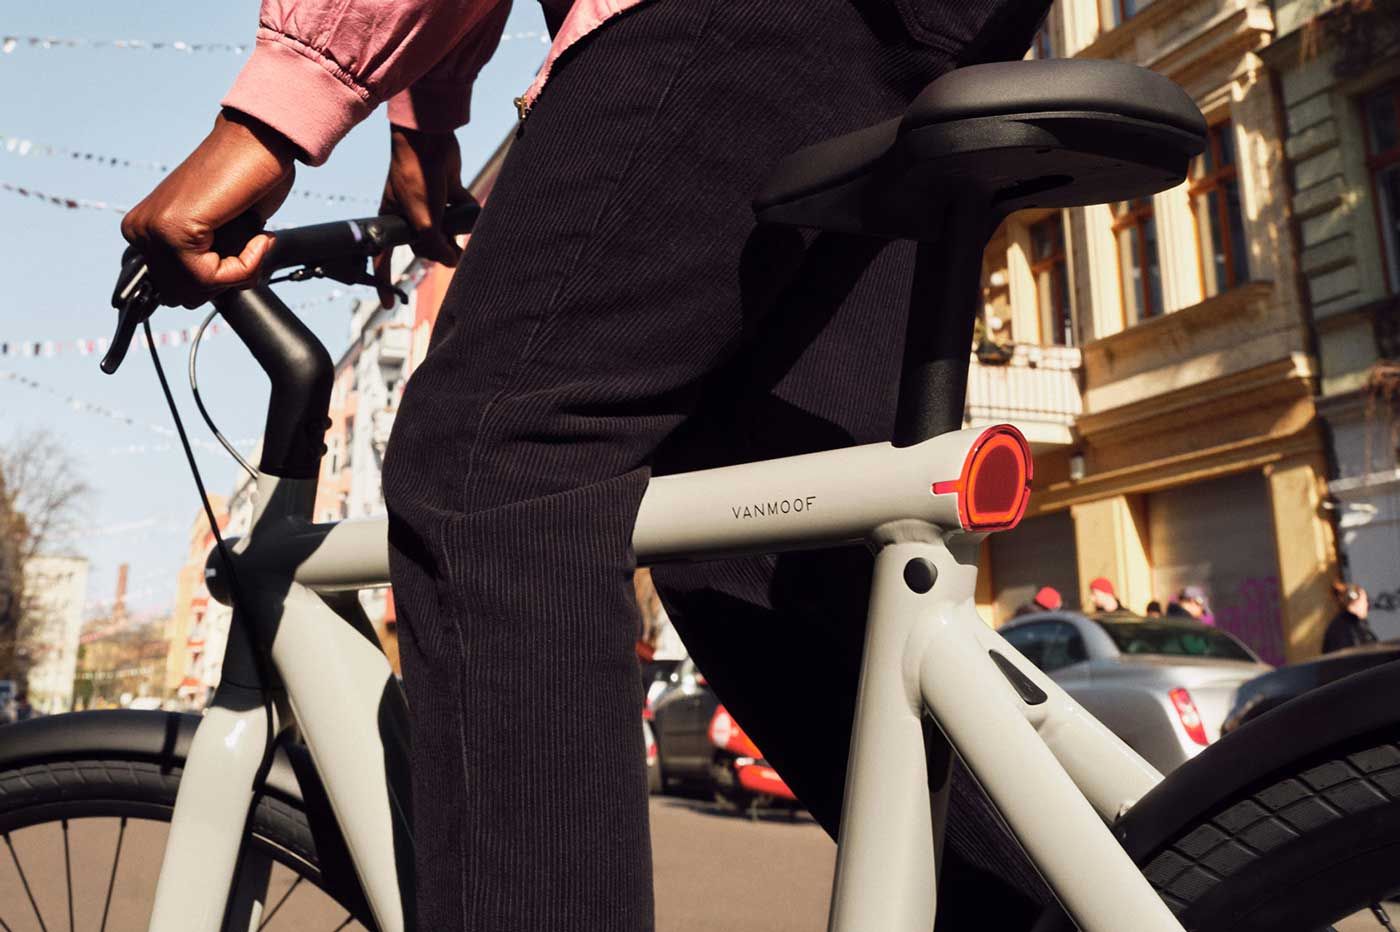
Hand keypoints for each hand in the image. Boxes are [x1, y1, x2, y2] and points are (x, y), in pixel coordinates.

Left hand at [121, 110, 296, 307]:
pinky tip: (257, 237)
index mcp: (144, 229)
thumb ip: (203, 261)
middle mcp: (140, 229)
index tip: (243, 252)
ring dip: (239, 273)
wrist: (260, 141)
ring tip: (255, 240)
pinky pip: (209, 277)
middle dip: (225, 281)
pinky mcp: (172, 229)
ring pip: (195, 291)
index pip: (174, 291)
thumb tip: (201, 295)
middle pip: (181, 296)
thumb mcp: (220, 233)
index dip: (218, 282)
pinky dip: (244, 266)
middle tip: (252, 248)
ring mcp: (152, 229)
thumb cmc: (250, 179)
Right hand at [374, 125, 473, 307]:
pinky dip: (468, 212)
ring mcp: (430, 204)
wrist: (430, 140)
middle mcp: (409, 214)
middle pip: (426, 246)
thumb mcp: (423, 219)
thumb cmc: (416, 175)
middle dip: (439, 250)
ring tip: (461, 233)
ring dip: (456, 233)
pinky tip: (470, 207)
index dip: (384, 282)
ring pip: (446, 231)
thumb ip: (435, 244)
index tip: (388, 304)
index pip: (384, 258)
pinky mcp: (449, 192)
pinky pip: (461, 211)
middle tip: (451, 252)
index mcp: (391, 220)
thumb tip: (452, 262)